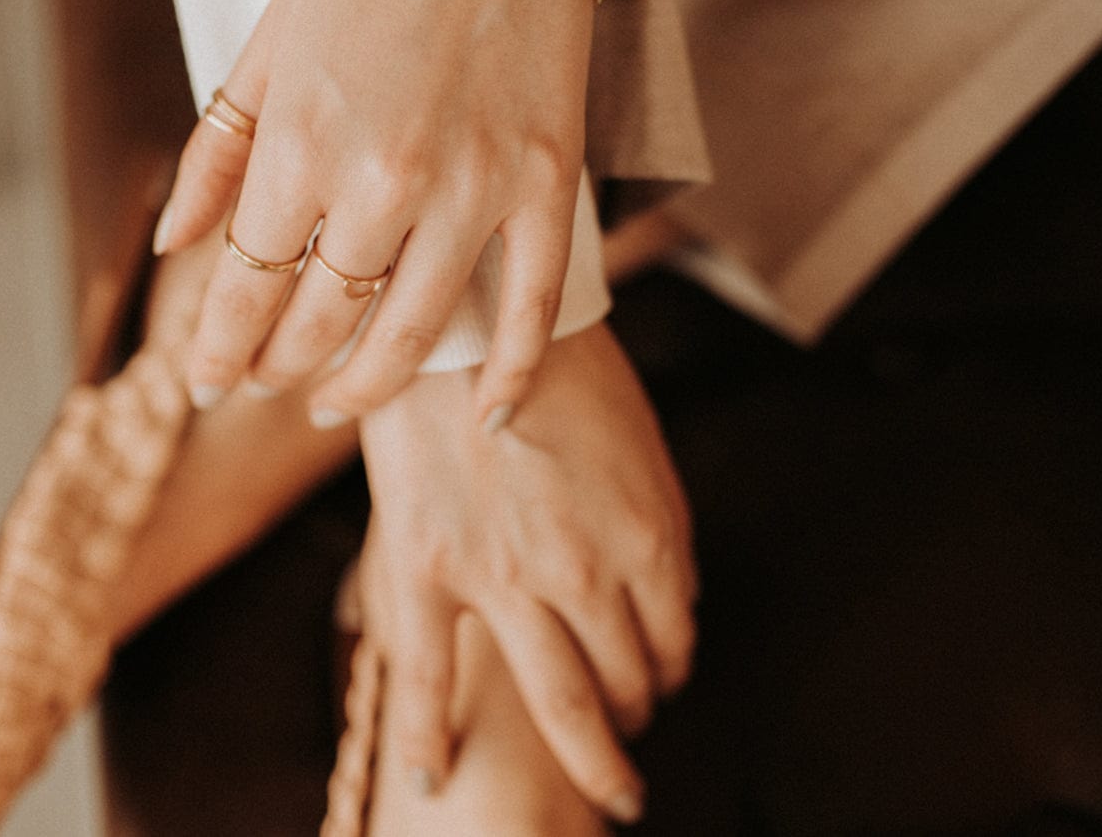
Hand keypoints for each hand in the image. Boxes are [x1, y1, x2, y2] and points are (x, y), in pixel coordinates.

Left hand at [152, 0, 619, 425]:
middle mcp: (383, 179)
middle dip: (277, 367)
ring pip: (414, 334)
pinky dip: (508, 371)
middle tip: (263, 383)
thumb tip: (174, 246)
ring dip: (364, 385)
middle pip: (320, 321)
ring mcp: (476, 186)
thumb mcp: (266, 40)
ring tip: (335, 402)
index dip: (217, 346)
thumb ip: (216, 152)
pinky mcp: (547, 180)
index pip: (245, 285)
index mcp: (300, 139)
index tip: (203, 382)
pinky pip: (530, 305)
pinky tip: (483, 414)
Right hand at [357, 323, 697, 820]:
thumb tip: (672, 602)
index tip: (658, 680)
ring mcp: (503, 578)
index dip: (669, 669)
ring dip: (589, 757)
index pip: (674, 641)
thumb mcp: (642, 442)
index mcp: (646, 537)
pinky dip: (427, 739)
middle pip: (624, 682)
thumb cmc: (562, 367)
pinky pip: (427, 676)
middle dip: (634, 717)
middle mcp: (584, 573)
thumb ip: (662, 527)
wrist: (471, 314)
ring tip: (597, 786)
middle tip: (629, 736)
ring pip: (561, 705)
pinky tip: (432, 776)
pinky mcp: (427, 567)